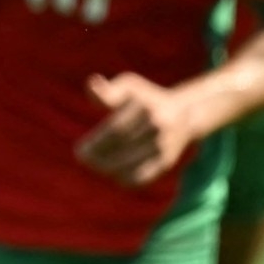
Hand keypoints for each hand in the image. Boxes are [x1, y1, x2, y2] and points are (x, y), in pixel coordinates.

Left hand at [74, 72, 195, 186]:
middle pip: (122, 149)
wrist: (184, 114)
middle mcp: (158, 128)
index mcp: (146, 108)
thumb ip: (109, 91)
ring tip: (94, 164)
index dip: (97, 144)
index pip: (117, 130)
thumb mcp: (130, 87)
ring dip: (108, 169)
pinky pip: (142, 177)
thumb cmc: (146, 99)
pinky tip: (112, 172)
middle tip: (83, 158)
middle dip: (99, 157)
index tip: (79, 150)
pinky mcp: (167, 162)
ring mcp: (164, 147)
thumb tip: (92, 85)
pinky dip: (124, 179)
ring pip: (131, 167)